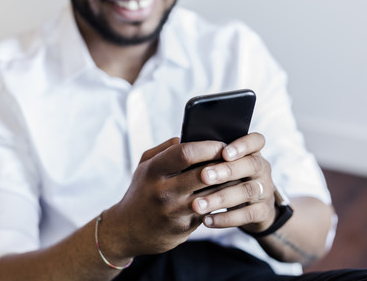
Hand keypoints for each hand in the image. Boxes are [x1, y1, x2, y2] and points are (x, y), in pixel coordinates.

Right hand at [109, 137, 226, 255]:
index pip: (185, 153)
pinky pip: (210, 209)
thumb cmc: (141, 191)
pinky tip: (230, 191)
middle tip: (236, 158)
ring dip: (228, 183)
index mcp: (153, 171)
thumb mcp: (144, 166)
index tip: (222, 145)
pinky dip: (222, 199)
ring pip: (212, 193)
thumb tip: (188, 135)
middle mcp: (163, 191)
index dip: (208, 147)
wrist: (127, 231)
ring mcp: (174, 211)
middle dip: (224, 164)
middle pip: (203, 173)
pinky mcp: (184, 226)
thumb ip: (164, 149)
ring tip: (239, 173)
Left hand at [191, 133, 276, 233]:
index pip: (256, 141)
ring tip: (197, 205)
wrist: (253, 210)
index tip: (224, 152)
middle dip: (226, 170)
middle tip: (204, 176)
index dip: (242, 145)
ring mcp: (265, 190)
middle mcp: (262, 168)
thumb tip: (182, 146)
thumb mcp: (226, 166)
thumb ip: (212, 157)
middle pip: (251, 164)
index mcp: (252, 152)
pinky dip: (226, 218)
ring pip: (247, 191)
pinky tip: (207, 220)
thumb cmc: (230, 180)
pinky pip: (247, 215)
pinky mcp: (263, 211)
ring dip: (220, 198)